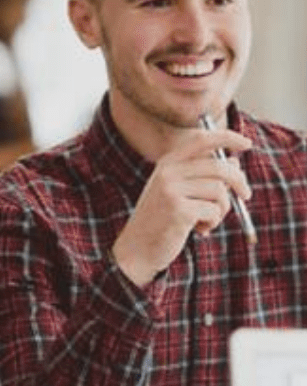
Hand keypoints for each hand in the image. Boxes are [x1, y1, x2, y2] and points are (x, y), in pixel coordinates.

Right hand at [112, 128, 251, 286]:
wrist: (137, 248)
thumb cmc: (161, 220)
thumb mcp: (181, 192)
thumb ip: (204, 176)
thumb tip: (235, 162)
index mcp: (167, 163)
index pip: (202, 140)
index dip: (227, 137)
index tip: (247, 143)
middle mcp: (168, 172)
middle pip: (219, 167)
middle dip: (239, 181)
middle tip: (246, 195)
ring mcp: (171, 190)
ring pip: (219, 191)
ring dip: (222, 209)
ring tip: (208, 220)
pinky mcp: (179, 210)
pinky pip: (214, 211)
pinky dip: (213, 222)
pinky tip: (199, 229)